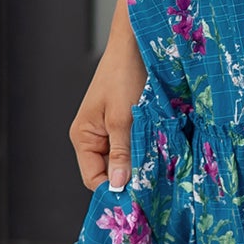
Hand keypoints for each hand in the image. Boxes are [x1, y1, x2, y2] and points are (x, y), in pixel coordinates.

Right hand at [69, 17, 146, 191]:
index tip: (138, 199)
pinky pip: (133, 146)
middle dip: (129, 178)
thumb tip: (119, 185)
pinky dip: (145, 150)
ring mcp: (110, 130)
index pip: (93, 178)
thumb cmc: (123, 75)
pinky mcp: (126, 123)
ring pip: (124, 160)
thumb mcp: (123, 118)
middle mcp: (93, 137)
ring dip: (140, 164)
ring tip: (159, 168)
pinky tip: (160, 152)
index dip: (113, 190)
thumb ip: (121, 153)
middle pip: (109, 172)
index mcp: (83, 137)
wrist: (136, 44)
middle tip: (154, 185)